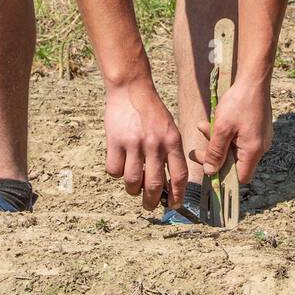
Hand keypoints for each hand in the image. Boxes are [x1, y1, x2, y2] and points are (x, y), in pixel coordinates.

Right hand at [104, 78, 186, 209]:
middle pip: (154, 185)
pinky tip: (120, 164)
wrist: (131, 88)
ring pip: (132, 182)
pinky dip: (117, 173)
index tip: (174, 204)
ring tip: (133, 186)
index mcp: (172, 141)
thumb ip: (170, 153)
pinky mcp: (115, 141)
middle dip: (152, 202)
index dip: (177, 195)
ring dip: (133, 189)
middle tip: (149, 206)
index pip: (179, 176)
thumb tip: (167, 184)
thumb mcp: (170, 129)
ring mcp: (134, 143)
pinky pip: (115, 170)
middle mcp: (155, 144)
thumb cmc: (152, 112)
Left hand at [191, 80, 272, 184]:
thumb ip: (215, 152)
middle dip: (214, 155)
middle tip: (197, 151)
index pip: (240, 177)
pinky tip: (214, 122)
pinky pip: (239, 138)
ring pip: (235, 148)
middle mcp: (260, 147)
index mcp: (254, 151)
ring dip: (217, 141)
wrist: (254, 78)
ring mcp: (260, 137)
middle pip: (235, 162)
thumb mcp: (222, 128)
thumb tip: (210, 172)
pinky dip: (226, 133)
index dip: (223, 176)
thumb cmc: (239, 102)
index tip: (206, 168)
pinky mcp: (257, 128)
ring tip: (202, 127)